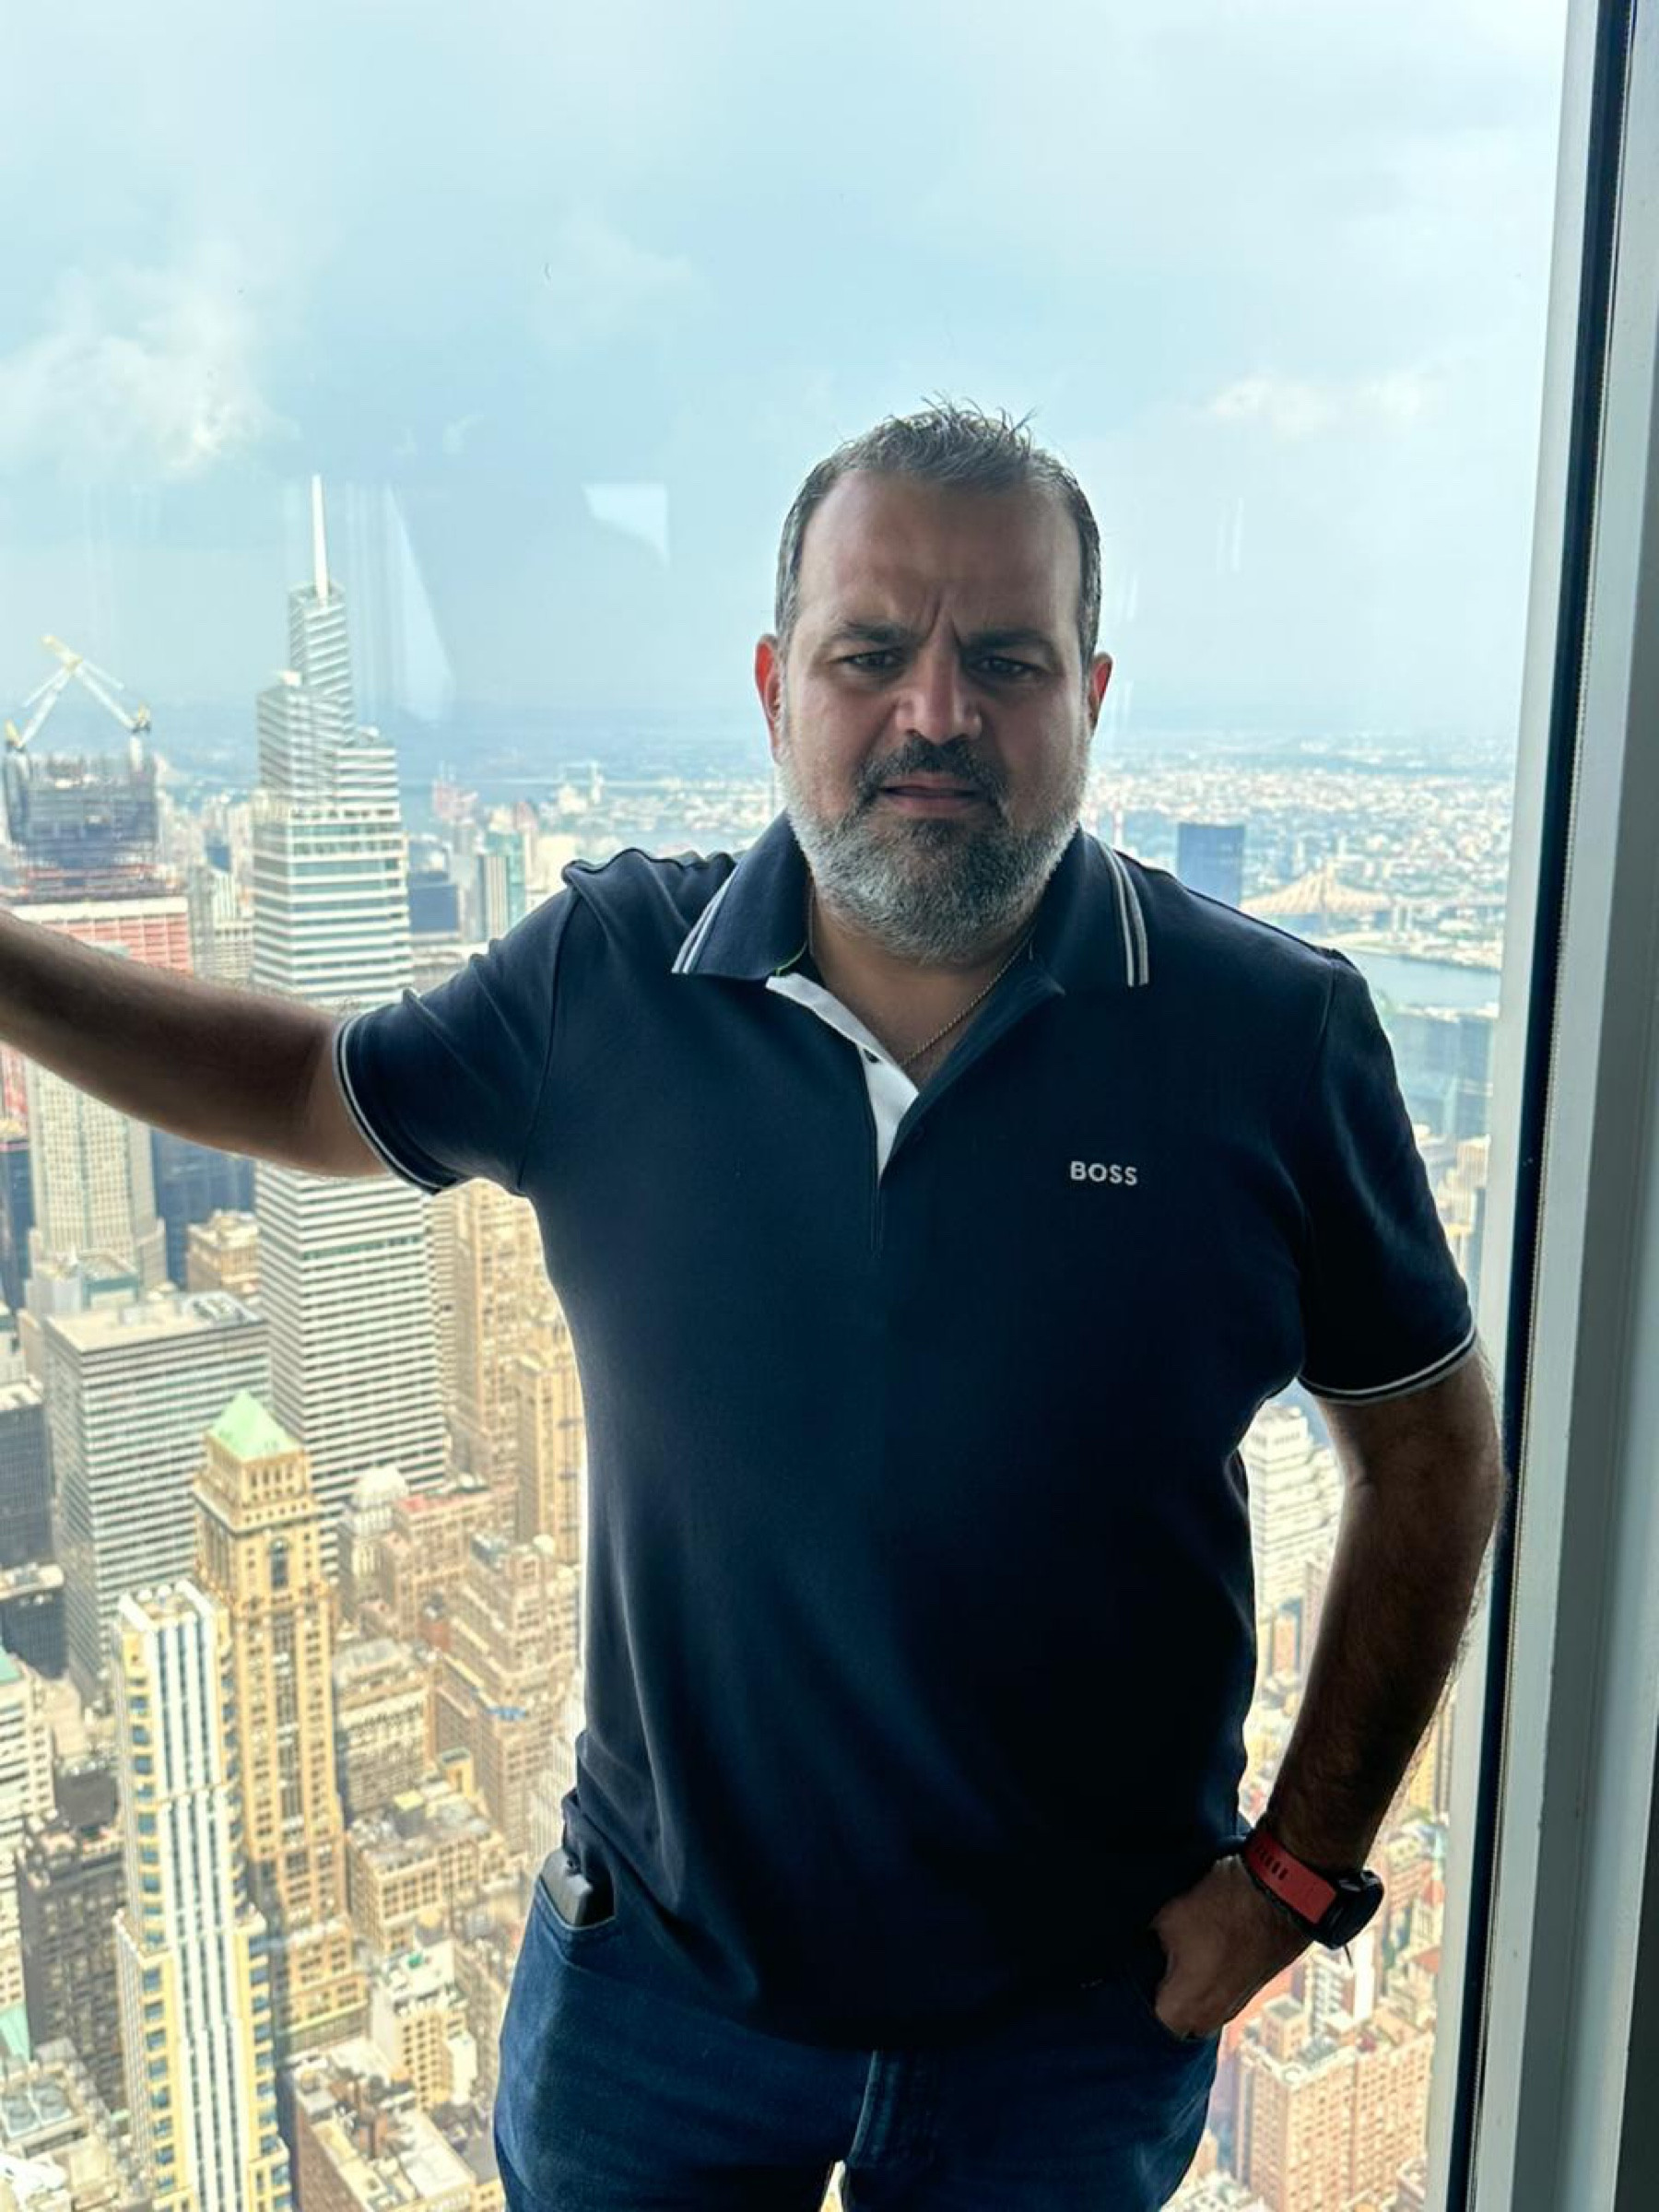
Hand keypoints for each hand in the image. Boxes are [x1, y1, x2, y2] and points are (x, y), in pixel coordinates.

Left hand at [1146, 1850, 1312, 2039]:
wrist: (1278, 1895)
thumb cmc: (1223, 1909)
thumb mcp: (1166, 1919)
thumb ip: (1145, 1943)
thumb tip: (1138, 1945)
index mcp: (1183, 2010)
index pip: (1145, 2025)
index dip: (1130, 2003)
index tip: (1122, 1982)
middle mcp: (1209, 2019)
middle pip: (1172, 2020)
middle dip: (1159, 1998)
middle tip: (1144, 1967)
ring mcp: (1231, 2008)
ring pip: (1195, 2008)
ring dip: (1185, 1990)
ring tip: (1172, 1957)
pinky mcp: (1247, 1993)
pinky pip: (1216, 1996)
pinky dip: (1206, 1981)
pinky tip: (1198, 1953)